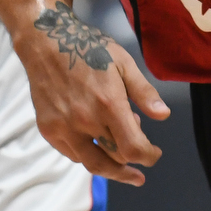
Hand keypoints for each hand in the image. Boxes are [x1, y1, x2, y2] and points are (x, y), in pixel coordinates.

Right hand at [17, 1, 169, 187]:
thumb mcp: (123, 63)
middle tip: (140, 157)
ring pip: (93, 164)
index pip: (133, 148)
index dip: (148, 156)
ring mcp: (64, 128)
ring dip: (112, 168)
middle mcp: (85, 121)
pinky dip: (88, 154)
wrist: (46, 42)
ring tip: (123, 165)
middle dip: (132, 163)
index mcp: (109, 104)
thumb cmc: (89, 49)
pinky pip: (73, 154)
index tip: (154, 154)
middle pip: (115, 160)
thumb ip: (144, 92)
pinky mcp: (48, 130)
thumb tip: (164, 115)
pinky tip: (96, 144)